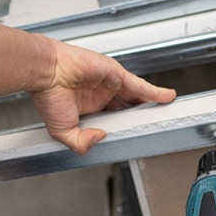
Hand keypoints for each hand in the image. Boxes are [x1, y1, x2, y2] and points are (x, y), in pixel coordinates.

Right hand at [29, 40, 176, 154]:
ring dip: (151, 106)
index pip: (113, 121)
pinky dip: (155, 92)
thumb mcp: (62, 131)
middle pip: (128, 109)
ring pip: (137, 98)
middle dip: (141, 117)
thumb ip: (80, 142)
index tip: (133, 137)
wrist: (47, 73)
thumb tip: (100, 138)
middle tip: (154, 126)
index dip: (124, 129)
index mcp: (89, 110)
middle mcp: (101, 97)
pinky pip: (141, 86)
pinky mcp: (116, 75)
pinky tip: (167, 98)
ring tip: (165, 114)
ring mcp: (110, 85)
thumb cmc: (48, 96)